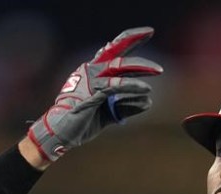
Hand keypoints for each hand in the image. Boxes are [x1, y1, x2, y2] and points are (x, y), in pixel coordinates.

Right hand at [27, 26, 162, 161]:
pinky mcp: (92, 92)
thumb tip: (149, 102)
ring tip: (159, 70)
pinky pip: (115, 86)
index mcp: (93, 71)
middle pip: (116, 50)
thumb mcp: (109, 112)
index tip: (148, 33)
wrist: (61, 133)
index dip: (130, 39)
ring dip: (140, 68)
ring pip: (118, 66)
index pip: (112, 50)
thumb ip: (127, 106)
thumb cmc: (82, 121)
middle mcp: (90, 69)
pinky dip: (132, 87)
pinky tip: (146, 89)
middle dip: (134, 40)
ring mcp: (90, 79)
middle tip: (151, 35)